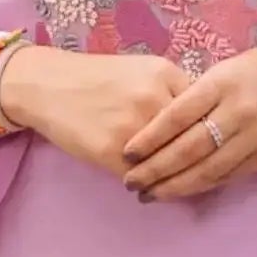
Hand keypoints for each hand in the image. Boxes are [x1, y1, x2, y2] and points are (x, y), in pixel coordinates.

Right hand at [0, 45, 191, 173]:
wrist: (48, 86)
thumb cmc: (98, 79)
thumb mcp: (142, 70)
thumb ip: (174, 91)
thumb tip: (207, 123)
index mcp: (166, 73)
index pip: (205, 112)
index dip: (209, 133)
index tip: (208, 146)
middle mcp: (155, 98)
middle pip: (193, 141)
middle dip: (194, 161)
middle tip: (195, 174)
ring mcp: (134, 126)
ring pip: (170, 163)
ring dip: (172, 178)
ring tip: (169, 182)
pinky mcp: (112, 151)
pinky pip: (143, 176)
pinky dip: (148, 184)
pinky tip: (145, 185)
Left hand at [122, 40, 256, 202]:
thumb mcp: (227, 69)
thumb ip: (196, 94)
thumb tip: (156, 124)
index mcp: (222, 82)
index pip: (177, 115)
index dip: (149, 138)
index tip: (126, 154)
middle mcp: (239, 110)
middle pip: (189, 148)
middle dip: (156, 170)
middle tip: (131, 183)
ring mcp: (256, 136)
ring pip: (208, 169)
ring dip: (176, 186)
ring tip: (150, 194)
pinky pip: (229, 176)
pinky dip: (203, 185)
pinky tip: (182, 191)